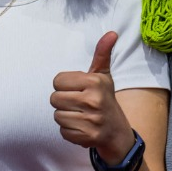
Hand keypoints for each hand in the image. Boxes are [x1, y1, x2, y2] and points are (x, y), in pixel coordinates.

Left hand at [51, 32, 134, 161]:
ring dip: (66, 116)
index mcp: (94, 82)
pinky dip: (69, 131)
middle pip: (54, 99)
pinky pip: (63, 131)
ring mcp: (91, 120)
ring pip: (57, 116)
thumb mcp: (103, 76)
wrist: (117, 132)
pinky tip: (81, 127)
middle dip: (63, 101)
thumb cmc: (105, 99)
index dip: (64, 86)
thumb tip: (111, 33)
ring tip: (80, 115)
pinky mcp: (87, 137)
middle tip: (77, 103)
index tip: (77, 89)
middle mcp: (93, 100)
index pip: (57, 80)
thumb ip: (102, 54)